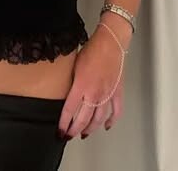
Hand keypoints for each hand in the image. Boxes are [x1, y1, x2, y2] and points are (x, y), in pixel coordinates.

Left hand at [57, 23, 126, 140]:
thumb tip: (66, 94)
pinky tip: (107, 126)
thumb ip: (71, 83)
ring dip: (91, 129)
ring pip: (99, 119)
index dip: (63, 123)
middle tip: (69, 135)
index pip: (69, 111)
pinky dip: (112, 121)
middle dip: (75, 130)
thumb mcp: (74, 65)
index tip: (60, 130)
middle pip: (83, 119)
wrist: (110, 42)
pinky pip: (116, 111)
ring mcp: (107, 94)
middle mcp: (94, 93)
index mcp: (81, 86)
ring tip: (84, 133)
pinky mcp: (117, 92)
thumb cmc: (92, 50)